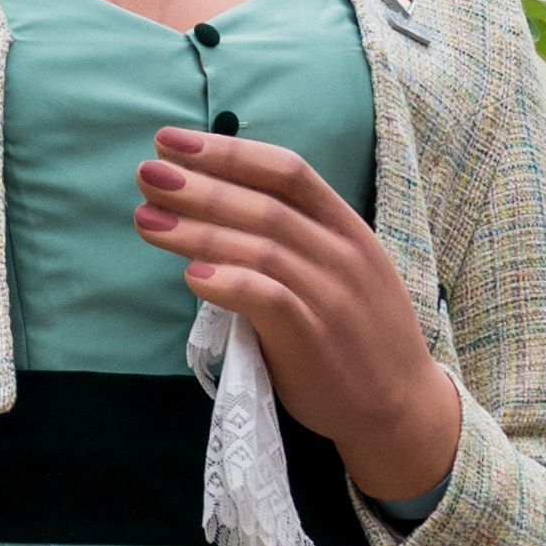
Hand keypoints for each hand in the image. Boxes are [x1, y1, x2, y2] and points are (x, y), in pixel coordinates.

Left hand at [134, 129, 462, 503]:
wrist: (399, 404)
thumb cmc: (354, 330)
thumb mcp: (340, 267)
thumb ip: (294, 236)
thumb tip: (215, 204)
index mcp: (346, 226)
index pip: (286, 170)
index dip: (227, 152)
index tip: (172, 141)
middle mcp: (341, 253)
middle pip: (263, 204)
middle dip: (199, 185)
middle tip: (145, 173)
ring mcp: (331, 296)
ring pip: (259, 247)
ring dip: (196, 230)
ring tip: (146, 219)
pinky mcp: (315, 339)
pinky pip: (269, 300)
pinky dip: (228, 282)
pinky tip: (190, 274)